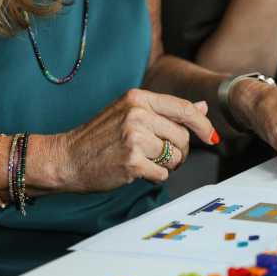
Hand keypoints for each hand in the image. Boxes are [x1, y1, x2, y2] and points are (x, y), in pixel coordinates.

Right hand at [33, 89, 215, 194]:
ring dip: (167, 165)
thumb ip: (167, 111)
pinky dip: (155, 177)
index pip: (184, 109)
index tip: (211, 137)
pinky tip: (138, 172)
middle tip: (162, 156)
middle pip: (183, 137)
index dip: (203, 125)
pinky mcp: (132, 161)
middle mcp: (137, 114)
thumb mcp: (130, 113)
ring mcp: (134, 138)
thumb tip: (203, 107)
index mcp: (138, 98)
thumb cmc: (99, 138)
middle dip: (179, 151)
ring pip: (175, 157)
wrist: (65, 158)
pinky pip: (163, 174)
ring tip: (146, 162)